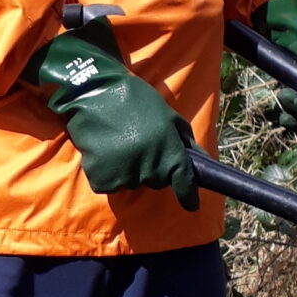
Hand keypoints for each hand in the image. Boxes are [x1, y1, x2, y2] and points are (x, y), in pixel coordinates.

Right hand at [27, 26, 199, 207]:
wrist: (93, 91)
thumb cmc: (134, 100)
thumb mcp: (168, 115)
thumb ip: (186, 140)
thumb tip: (202, 160)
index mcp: (169, 151)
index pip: (184, 183)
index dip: (188, 196)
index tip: (191, 205)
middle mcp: (151, 167)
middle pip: (156, 182)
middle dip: (151, 168)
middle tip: (138, 144)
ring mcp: (126, 175)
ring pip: (130, 183)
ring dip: (126, 169)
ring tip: (117, 144)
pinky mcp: (102, 179)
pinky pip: (108, 184)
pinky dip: (105, 173)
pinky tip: (102, 151)